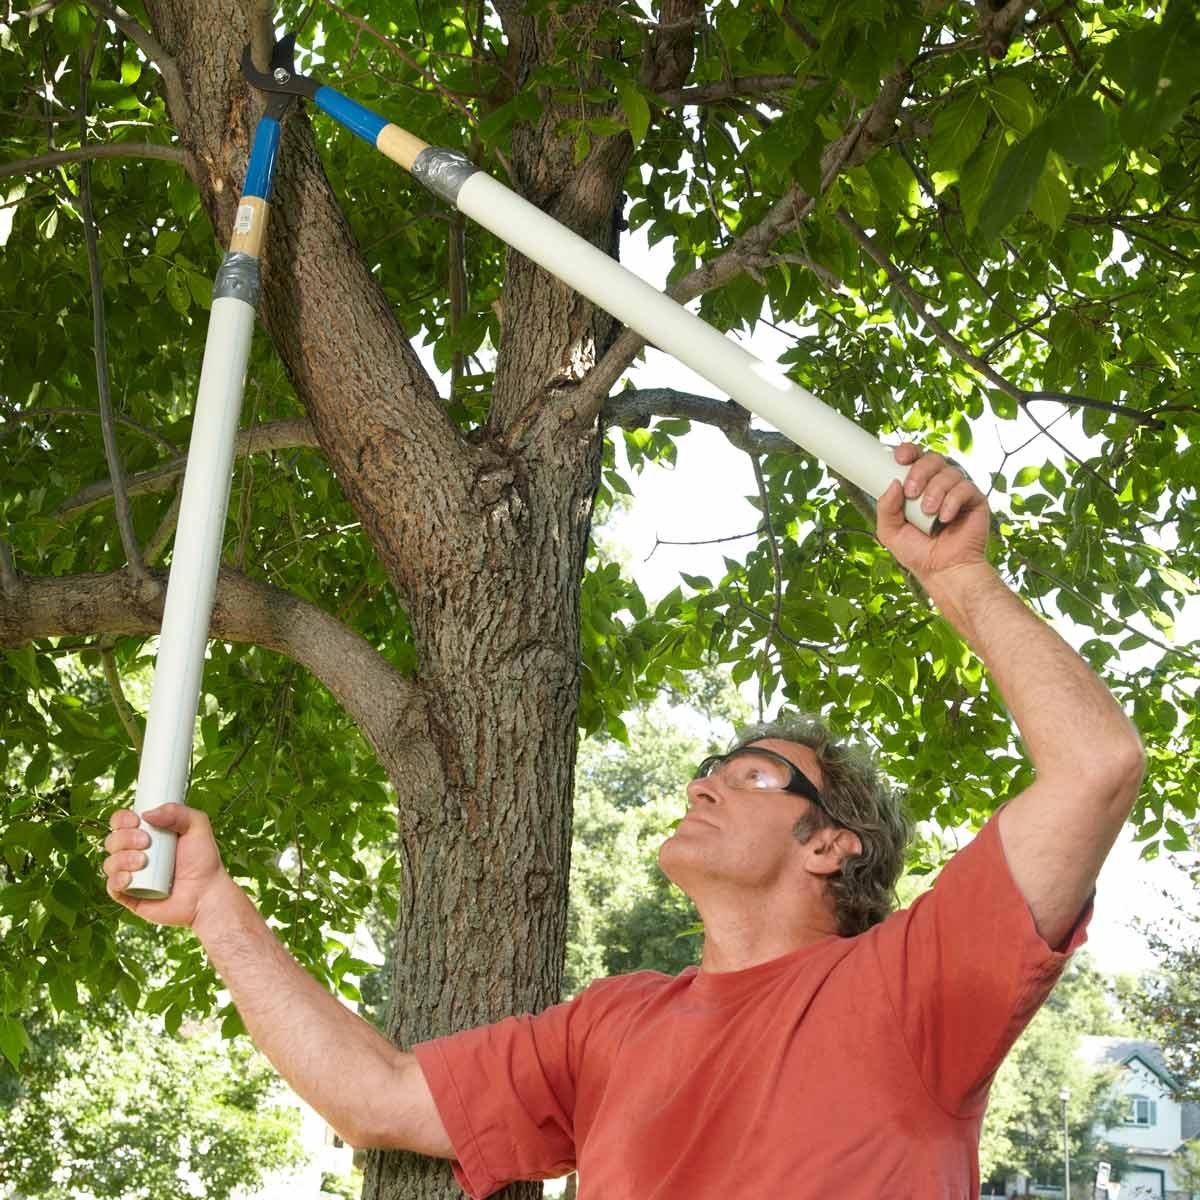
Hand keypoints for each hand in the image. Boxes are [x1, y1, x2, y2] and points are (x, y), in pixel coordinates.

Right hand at [103, 804, 233, 928]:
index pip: (121, 822)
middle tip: (146, 842)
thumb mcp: (197, 826)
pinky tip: (129, 878)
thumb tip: (147, 814)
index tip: (136, 820)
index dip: (121, 819)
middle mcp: (134, 853)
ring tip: (143, 861)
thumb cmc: (203, 860)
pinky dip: (116, 880)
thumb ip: (177, 811)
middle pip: (112, 840)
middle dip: (125, 838)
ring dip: (122, 859)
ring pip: (110, 863)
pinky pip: (111, 887)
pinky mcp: (129, 896)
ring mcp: (131, 875)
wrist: (206, 893)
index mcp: (146, 834)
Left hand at [875, 443, 989, 585]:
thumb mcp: (890, 531)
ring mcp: (958, 491)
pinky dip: (952, 501)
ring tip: (928, 512)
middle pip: (932, 459)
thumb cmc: (917, 553)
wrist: (943, 571)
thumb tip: (893, 482)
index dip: (908, 450)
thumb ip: (885, 508)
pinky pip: (965, 488)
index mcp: (918, 486)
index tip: (898, 457)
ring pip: (948, 472)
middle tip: (912, 492)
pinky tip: (944, 518)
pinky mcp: (975, 500)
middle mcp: (939, 485)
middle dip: (920, 471)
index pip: (915, 458)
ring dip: (935, 490)